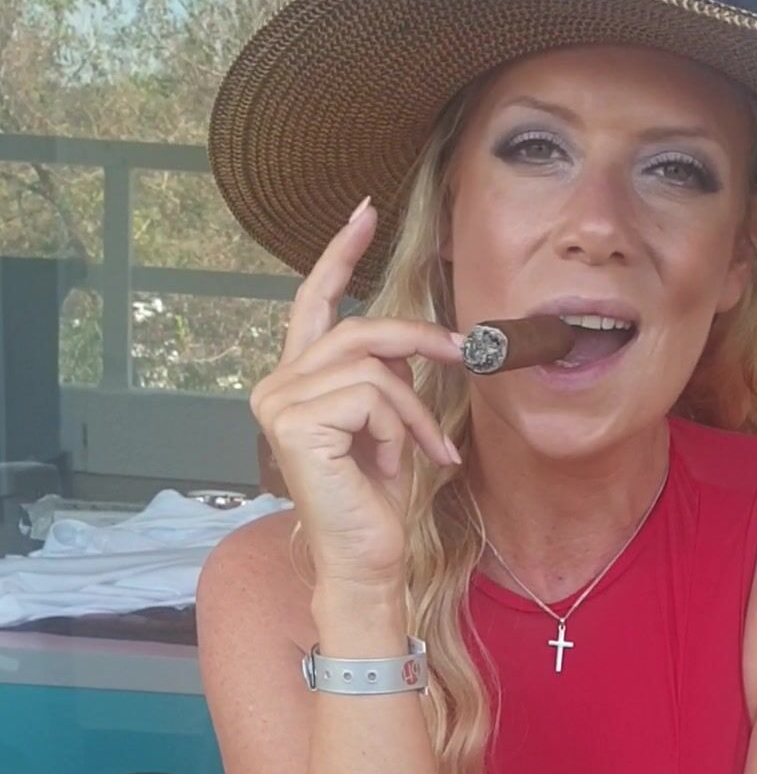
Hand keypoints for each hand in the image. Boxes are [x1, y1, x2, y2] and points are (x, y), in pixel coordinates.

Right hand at [250, 200, 466, 597]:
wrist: (366, 560)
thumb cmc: (375, 503)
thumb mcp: (385, 425)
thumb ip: (384, 376)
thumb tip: (421, 338)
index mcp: (294, 382)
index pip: (313, 305)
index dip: (339, 256)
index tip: (365, 213)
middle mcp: (276, 387)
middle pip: (357, 331)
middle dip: (418, 339)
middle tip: (463, 353)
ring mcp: (279, 404)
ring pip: (373, 368)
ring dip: (412, 409)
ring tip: (421, 451)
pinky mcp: (295, 424)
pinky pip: (372, 396)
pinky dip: (398, 428)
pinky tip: (390, 464)